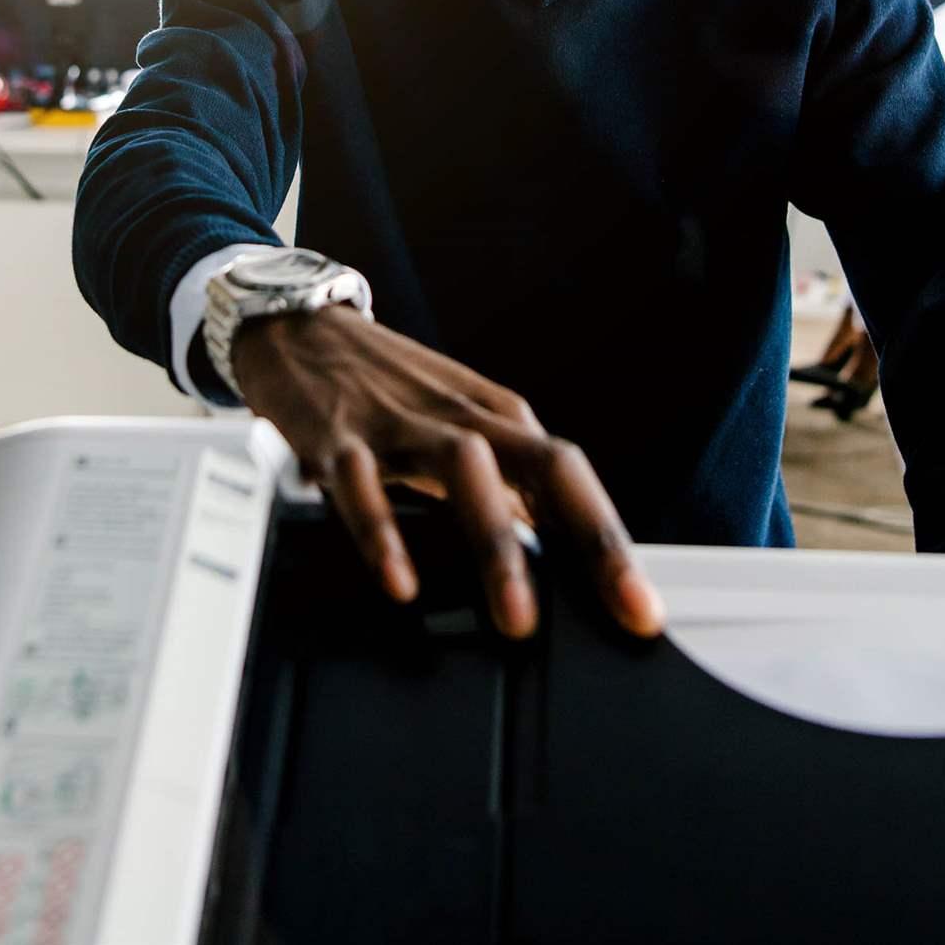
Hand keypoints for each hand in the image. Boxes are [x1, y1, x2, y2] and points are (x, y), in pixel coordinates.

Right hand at [232, 305, 664, 639]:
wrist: (301, 327)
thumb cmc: (389, 387)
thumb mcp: (458, 429)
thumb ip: (504, 487)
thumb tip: (553, 554)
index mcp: (497, 417)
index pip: (572, 479)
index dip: (611, 542)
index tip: (642, 608)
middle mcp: (463, 416)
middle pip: (546, 467)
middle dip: (591, 538)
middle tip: (623, 607)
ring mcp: (402, 422)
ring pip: (467, 471)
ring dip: (497, 544)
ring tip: (517, 617)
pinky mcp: (339, 435)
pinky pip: (364, 485)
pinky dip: (384, 533)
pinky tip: (401, 582)